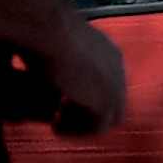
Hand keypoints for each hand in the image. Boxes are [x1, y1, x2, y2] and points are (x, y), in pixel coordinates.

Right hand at [34, 17, 126, 138]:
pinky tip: (56, 128)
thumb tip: (49, 73)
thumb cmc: (45, 32)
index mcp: (108, 52)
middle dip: (86, 111)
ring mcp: (116, 86)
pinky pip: (96, 129)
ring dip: (82, 124)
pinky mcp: (106, 103)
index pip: (105, 82)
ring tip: (56, 126)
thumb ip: (61, 61)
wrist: (50, 31)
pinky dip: (77, 131)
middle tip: (59, 117)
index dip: (83, 94)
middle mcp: (117, 69)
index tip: (59, 100)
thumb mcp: (55, 47)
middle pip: (110, 102)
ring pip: (106, 118)